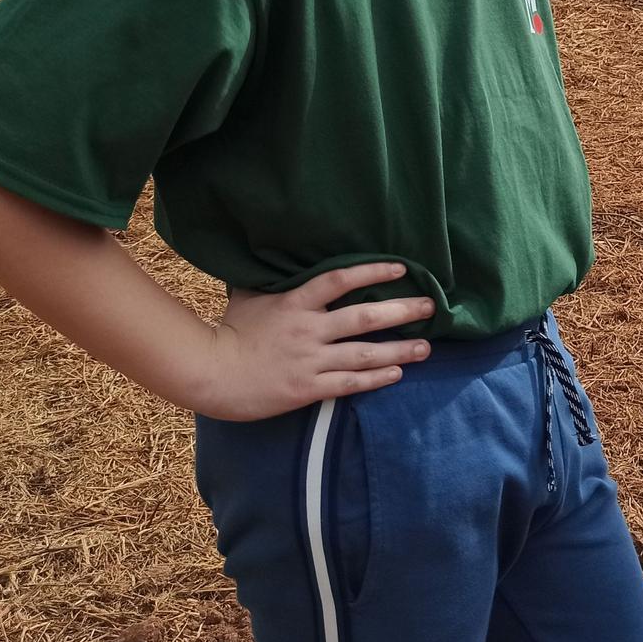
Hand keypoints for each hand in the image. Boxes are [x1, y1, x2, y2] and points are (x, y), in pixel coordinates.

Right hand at [192, 262, 436, 421]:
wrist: (211, 374)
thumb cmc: (230, 331)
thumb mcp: (249, 295)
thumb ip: (272, 277)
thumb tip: (277, 252)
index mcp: (295, 302)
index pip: (340, 280)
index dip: (372, 271)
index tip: (401, 268)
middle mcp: (308, 329)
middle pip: (364, 317)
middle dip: (401, 311)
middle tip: (431, 306)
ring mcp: (309, 360)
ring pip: (364, 354)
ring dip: (399, 350)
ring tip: (426, 347)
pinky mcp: (307, 388)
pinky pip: (349, 383)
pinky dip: (375, 378)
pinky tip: (396, 374)